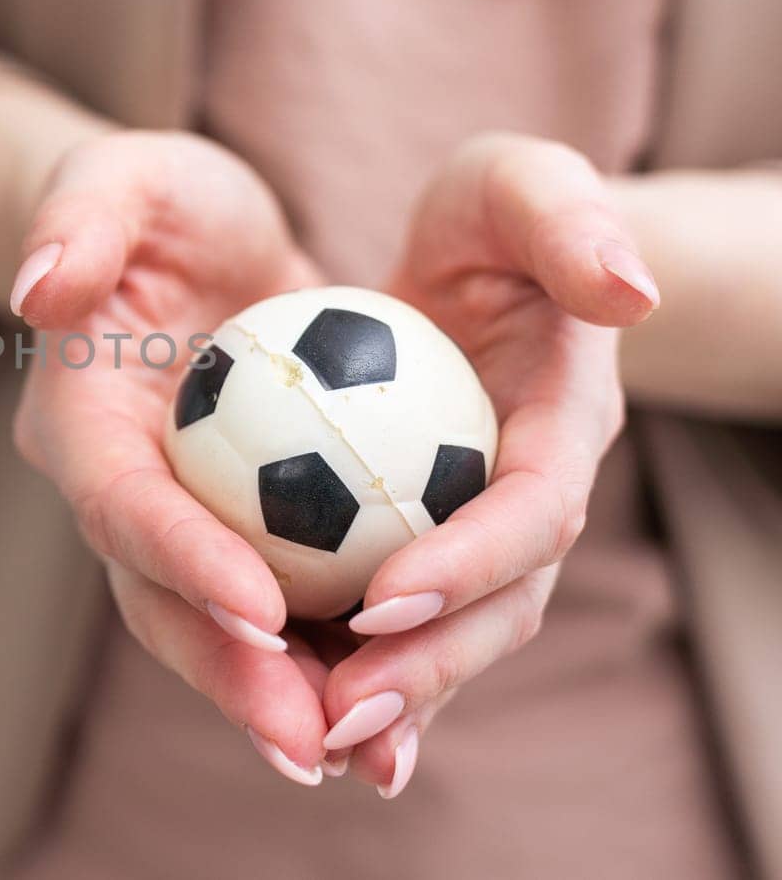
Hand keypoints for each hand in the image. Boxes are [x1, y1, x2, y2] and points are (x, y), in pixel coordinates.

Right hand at [9, 131, 333, 785]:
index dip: (181, 557)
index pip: (119, 502)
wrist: (192, 246)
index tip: (262, 605)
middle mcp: (115, 489)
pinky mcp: (234, 534)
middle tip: (307, 739)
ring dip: (281, 695)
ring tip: (360, 755)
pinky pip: (275, 608)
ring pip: (215, 628)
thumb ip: (78, 216)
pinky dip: (325, 659)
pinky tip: (393, 707)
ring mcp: (173, 521)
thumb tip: (40, 292)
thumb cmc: (155, 200)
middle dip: (228, 676)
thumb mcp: (120, 174)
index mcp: (76, 419)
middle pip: (157, 600)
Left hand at [316, 133, 659, 794]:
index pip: (533, 506)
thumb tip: (627, 290)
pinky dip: (363, 679)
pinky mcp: (430, 551)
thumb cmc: (491, 218)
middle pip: (497, 604)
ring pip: (449, 635)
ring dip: (391, 696)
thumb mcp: (518, 186)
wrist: (472, 267)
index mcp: (564, 418)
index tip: (388, 593)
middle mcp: (531, 494)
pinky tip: (299, 728)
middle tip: (341, 712)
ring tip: (314, 740)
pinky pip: (400, 626)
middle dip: (429, 666)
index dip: (474, 556)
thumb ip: (567, 217)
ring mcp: (483, 533)